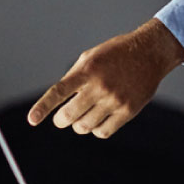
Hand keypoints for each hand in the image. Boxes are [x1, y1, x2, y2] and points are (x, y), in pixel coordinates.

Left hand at [26, 19, 183, 137]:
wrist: (151, 52)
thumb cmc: (117, 54)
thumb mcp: (91, 57)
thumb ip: (74, 78)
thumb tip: (57, 104)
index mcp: (88, 69)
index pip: (59, 91)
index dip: (43, 107)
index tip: (32, 120)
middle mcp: (101, 85)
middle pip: (69, 116)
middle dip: (62, 119)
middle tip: (64, 117)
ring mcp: (115, 99)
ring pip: (84, 127)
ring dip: (79, 124)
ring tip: (86, 114)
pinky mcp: (128, 110)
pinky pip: (103, 132)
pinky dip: (97, 129)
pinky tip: (100, 118)